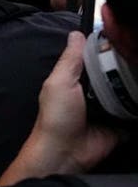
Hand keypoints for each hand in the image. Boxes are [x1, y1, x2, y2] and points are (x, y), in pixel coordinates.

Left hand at [5, 32, 124, 182]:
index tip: (130, 36)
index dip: (112, 48)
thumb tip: (76, 34)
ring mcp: (113, 107)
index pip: (100, 58)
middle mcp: (98, 91)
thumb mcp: (59, 83)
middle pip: (120, 73)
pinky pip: (137, 111)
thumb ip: (70, 60)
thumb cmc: (57, 117)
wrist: (66, 153)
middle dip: (132, 66)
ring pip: (132, 90)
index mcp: (80, 79)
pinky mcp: (124, 123)